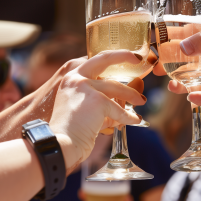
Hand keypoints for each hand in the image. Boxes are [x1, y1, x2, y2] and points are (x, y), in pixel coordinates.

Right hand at [49, 51, 145, 171]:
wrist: (59, 145)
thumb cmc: (71, 131)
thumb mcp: (85, 109)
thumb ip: (102, 100)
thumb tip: (125, 101)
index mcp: (71, 78)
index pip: (94, 59)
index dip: (113, 55)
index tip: (127, 55)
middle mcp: (76, 78)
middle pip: (105, 59)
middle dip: (124, 55)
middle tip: (138, 59)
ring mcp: (85, 87)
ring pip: (116, 87)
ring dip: (131, 95)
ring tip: (141, 101)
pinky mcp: (97, 101)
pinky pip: (118, 109)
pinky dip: (128, 116)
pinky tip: (135, 120)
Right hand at [155, 24, 200, 105]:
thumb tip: (181, 48)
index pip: (189, 38)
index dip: (173, 41)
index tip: (156, 43)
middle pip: (188, 62)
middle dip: (171, 65)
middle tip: (157, 69)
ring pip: (196, 81)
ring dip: (182, 83)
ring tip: (171, 86)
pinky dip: (200, 99)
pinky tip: (191, 97)